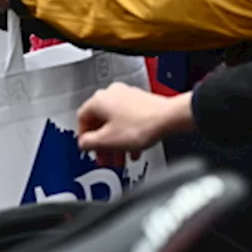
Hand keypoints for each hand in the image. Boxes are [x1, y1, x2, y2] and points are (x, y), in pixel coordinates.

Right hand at [77, 87, 193, 166]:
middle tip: (105, 157)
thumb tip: (83, 143)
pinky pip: (127, 120)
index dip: (84, 138)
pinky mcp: (140, 101)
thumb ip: (89, 143)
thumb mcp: (107, 141)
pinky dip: (127, 135)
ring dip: (116, 141)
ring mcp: (126, 96)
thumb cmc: (142, 125)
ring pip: (114, 122)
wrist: (169, 118)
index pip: (81, 119)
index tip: (89, 149)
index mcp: (98, 100)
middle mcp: (111, 94)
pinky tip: (134, 148)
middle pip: (99, 122)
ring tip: (121, 157)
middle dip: (102, 143)